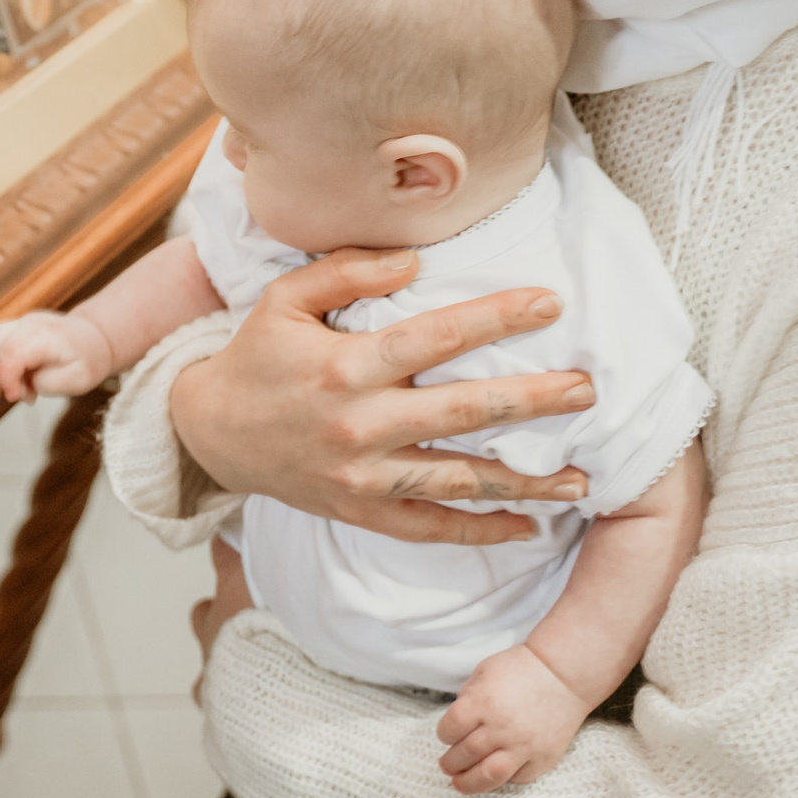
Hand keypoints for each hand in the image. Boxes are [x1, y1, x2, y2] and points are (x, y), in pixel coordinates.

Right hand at [0, 311, 112, 401]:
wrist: (95, 339)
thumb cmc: (87, 360)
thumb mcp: (77, 380)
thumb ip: (48, 383)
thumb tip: (26, 382)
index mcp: (48, 336)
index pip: (13, 353)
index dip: (6, 378)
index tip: (15, 397)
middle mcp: (31, 323)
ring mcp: (23, 322)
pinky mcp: (17, 327)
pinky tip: (8, 382)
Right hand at [166, 248, 592, 542]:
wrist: (210, 433)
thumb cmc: (256, 356)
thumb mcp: (285, 299)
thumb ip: (347, 271)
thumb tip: (415, 264)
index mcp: (346, 365)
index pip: (437, 336)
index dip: (497, 317)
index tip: (550, 304)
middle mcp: (360, 424)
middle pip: (464, 412)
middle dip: (533, 401)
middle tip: (587, 391)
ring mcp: (363, 476)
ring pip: (458, 480)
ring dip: (524, 481)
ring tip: (581, 479)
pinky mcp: (361, 511)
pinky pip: (430, 529)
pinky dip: (479, 532)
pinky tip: (526, 528)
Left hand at [435, 645, 594, 793]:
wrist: (563, 675)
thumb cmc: (520, 669)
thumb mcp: (484, 672)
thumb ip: (467, 698)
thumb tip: (457, 725)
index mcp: (483, 701)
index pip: (451, 728)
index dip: (444, 734)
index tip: (445, 736)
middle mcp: (502, 727)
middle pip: (466, 754)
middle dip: (450, 763)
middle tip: (445, 765)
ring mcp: (524, 746)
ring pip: (489, 776)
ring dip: (468, 783)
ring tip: (458, 783)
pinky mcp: (543, 758)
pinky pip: (517, 778)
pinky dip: (502, 779)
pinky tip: (492, 774)